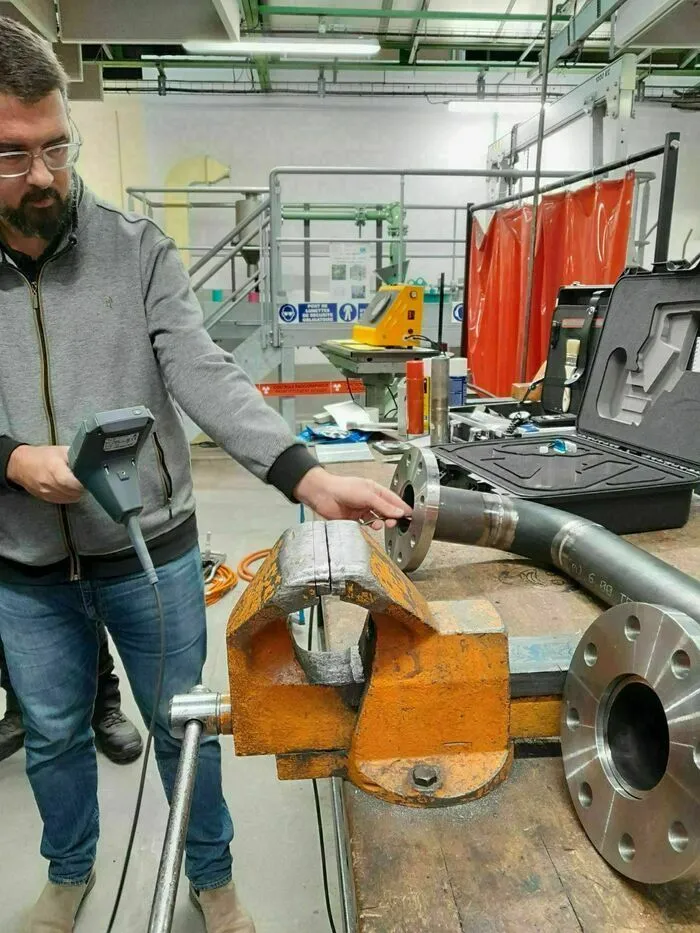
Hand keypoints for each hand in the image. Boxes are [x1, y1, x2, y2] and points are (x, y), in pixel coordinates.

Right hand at [7, 445, 83, 503]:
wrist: (21, 465)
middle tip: (85, 478)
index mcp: (55, 469)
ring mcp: (48, 493)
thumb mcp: (61, 450)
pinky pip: (64, 500)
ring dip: (77, 492)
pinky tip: (70, 487)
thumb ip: (77, 457)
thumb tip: (92, 461)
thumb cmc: (42, 456)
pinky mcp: (47, 498)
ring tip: (76, 482)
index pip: (74, 483)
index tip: (89, 477)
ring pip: (71, 498)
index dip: (84, 482)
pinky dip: (70, 495)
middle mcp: (50, 484)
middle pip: (74, 492)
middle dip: (83, 486)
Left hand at [294, 467, 410, 528]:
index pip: (393, 499)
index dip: (401, 507)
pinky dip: (372, 526)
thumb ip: (384, 505)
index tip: (410, 515)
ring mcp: (362, 509)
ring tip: (384, 524)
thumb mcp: (368, 495)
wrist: (324, 495)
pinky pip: (367, 524)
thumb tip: (399, 512)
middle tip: (395, 522)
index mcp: (375, 490)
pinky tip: (373, 526)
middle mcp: (369, 499)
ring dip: (382, 522)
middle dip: (392, 516)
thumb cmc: (343, 487)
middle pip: (386, 510)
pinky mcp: (354, 518)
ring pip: (378, 518)